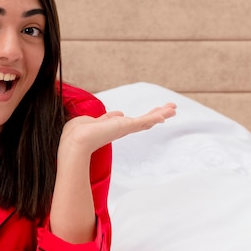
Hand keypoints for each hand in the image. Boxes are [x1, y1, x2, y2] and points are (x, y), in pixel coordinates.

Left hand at [60, 103, 176, 155]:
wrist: (77, 141)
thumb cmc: (78, 133)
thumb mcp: (92, 121)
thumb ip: (106, 118)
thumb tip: (117, 113)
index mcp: (112, 128)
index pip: (130, 122)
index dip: (141, 119)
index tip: (152, 115)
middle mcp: (121, 130)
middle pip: (143, 122)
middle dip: (155, 115)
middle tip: (170, 110)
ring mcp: (125, 129)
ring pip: (147, 120)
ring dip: (160, 113)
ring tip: (173, 108)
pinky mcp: (127, 127)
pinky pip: (145, 120)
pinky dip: (157, 115)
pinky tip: (168, 112)